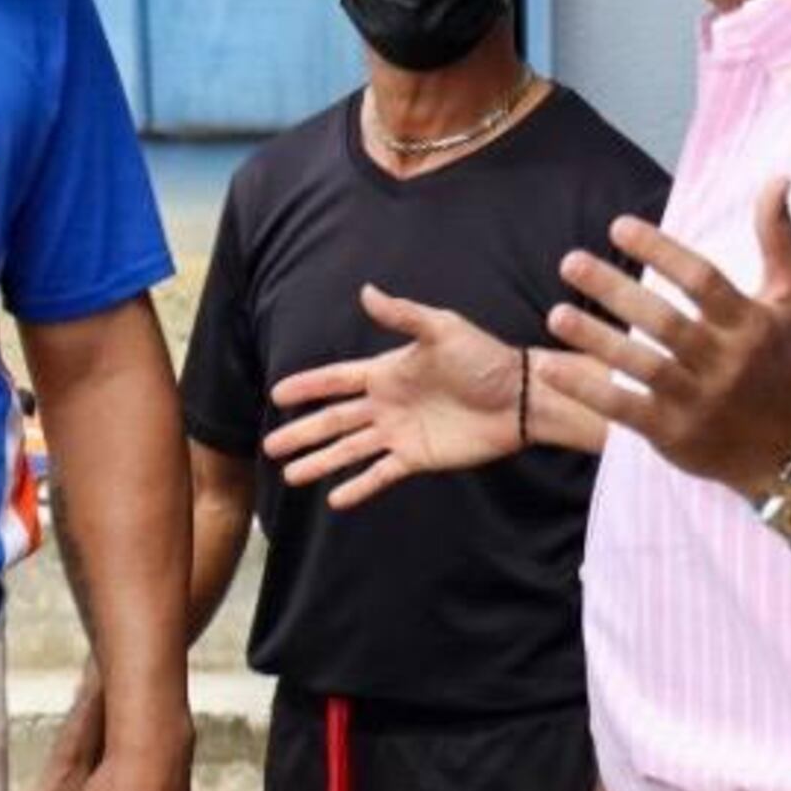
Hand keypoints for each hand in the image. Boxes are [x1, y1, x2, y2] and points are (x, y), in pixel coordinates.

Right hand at [262, 283, 534, 507]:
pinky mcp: (418, 457)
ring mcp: (400, 433)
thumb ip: (403, 315)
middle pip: (334, 421)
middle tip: (269, 447)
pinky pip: (381, 474)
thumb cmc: (485, 358)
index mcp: (386, 372)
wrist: (521, 398)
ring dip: (321, 462)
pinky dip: (359, 487)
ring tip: (291, 476)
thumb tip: (365, 291)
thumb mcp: (443, 329)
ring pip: (349, 451)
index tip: (277, 393)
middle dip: (302, 433)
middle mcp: (386, 405)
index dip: (307, 386)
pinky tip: (336, 499)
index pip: (336, 381)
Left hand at [546, 177, 790, 493]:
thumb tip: (777, 179)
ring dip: (596, 339)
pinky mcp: (672, 433)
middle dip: (615, 291)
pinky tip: (548, 366)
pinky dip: (586, 390)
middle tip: (569, 261)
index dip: (661, 252)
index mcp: (749, 324)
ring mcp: (698, 400)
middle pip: (665, 322)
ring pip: (642, 365)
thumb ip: (779, 240)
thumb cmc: (783, 362)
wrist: (788, 451)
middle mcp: (724, 361)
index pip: (701, 280)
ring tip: (554, 313)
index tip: (617, 226)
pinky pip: (623, 408)